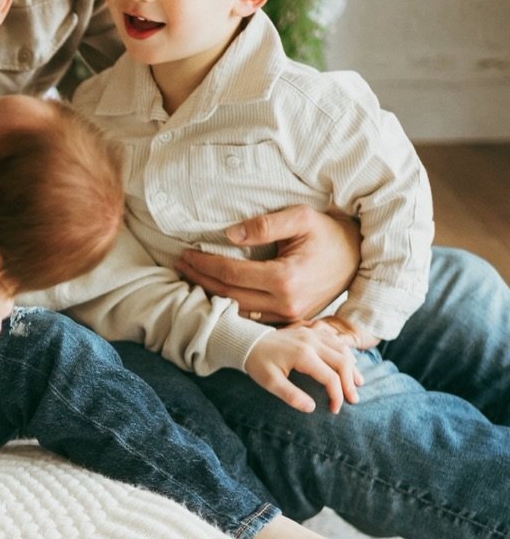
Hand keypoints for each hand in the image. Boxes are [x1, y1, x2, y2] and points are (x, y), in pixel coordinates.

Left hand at [175, 207, 360, 325]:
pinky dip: (230, 306)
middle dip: (200, 280)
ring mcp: (290, 317)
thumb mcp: (301, 218)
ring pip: (239, 311)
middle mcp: (286, 303)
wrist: (358, 256)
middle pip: (229, 296)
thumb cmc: (329, 233)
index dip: (204, 264)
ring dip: (211, 296)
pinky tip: (214, 293)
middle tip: (179, 266)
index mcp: (286, 278)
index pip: (231, 274)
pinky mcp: (292, 321)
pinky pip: (254, 318)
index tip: (185, 254)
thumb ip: (265, 225)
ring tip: (190, 279)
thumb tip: (229, 235)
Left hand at [244, 320, 362, 413]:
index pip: (330, 377)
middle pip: (342, 362)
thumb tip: (311, 408)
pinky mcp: (311, 331)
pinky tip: (348, 363)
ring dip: (352, 367)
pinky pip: (335, 340)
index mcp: (303, 355)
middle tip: (353, 399)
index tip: (334, 410)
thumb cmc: (258, 362)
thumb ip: (290, 395)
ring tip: (357, 384)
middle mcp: (312, 341)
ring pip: (342, 349)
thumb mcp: (270, 382)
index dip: (336, 396)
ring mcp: (313, 334)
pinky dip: (345, 352)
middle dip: (350, 383)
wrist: (247, 341)